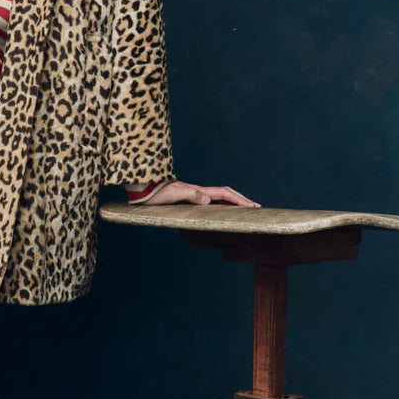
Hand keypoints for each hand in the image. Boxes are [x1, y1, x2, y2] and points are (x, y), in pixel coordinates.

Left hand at [145, 181, 259, 207]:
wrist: (142, 188)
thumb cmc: (155, 193)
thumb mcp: (173, 194)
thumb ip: (190, 194)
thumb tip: (209, 199)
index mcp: (198, 191)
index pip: (225, 194)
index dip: (240, 200)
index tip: (253, 206)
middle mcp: (198, 191)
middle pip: (225, 194)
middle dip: (241, 199)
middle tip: (255, 206)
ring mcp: (193, 194)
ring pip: (218, 197)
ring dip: (232, 201)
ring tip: (243, 208)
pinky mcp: (186, 198)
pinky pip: (210, 201)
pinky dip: (220, 204)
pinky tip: (220, 210)